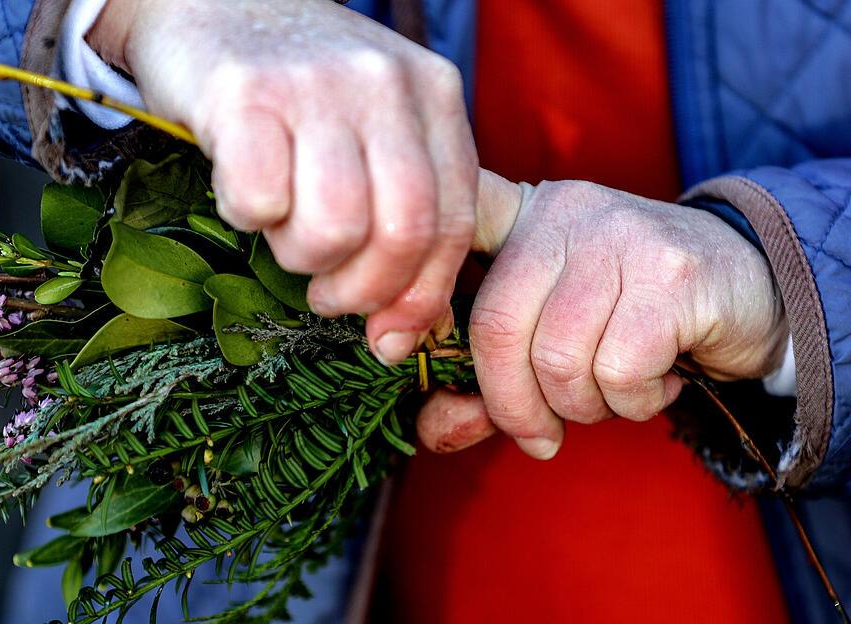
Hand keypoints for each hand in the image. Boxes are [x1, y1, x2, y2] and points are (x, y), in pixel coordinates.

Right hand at [89, 0, 477, 363]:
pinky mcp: (243, 93)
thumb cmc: (299, 88)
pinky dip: (246, 217)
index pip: (453, 222)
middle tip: (325, 290)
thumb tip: (402, 339)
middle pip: (402, 233)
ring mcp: (315, 83)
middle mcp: (384, 82)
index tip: (388, 335)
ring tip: (282, 228)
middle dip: (361, 290)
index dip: (422, 296)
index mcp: (432, 92)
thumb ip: (404, 217)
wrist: (213, 0)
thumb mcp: (375, 130)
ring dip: (299, 256)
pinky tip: (241, 187)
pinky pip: (259, 203)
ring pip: (334, 228)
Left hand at [418, 172, 788, 458]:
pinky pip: (618, 371)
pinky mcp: (670, 275)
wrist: (753, 290)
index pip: (448, 231)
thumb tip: (433, 428)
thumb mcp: (553, 337)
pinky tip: (656, 382)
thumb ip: (488, 382)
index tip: (390, 347)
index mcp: (520, 215)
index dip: (410, 292)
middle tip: (541, 432)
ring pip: (558, 358)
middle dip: (510, 403)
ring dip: (581, 407)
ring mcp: (619, 236)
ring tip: (612, 393)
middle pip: (495, 326)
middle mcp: (563, 212)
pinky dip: (631, 403)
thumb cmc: (629, 318)